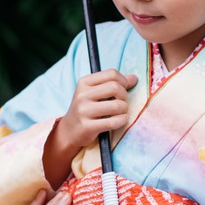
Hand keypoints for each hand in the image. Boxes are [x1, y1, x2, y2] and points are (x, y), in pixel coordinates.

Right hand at [44, 69, 136, 187]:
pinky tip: (119, 121)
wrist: (70, 130)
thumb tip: (134, 78)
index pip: (112, 74)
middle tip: (122, 102)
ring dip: (124, 110)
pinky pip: (114, 122)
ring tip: (121, 113)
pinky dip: (122, 121)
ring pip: (117, 105)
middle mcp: (82, 95)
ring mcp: (83, 111)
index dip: (124, 80)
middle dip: (124, 96)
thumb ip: (113, 83)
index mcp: (84, 82)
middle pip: (115, 87)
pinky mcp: (87, 127)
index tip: (125, 88)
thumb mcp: (95, 92)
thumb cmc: (87, 109)